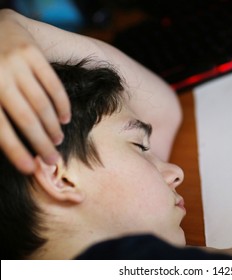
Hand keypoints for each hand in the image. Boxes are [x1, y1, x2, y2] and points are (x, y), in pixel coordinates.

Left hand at [0, 15, 70, 173]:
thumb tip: (9, 146)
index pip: (1, 129)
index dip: (16, 151)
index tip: (31, 169)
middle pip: (26, 119)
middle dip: (41, 144)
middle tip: (53, 160)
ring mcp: (16, 63)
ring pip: (41, 104)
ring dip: (52, 126)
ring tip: (58, 141)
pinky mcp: (33, 53)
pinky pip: (53, 85)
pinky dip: (62, 104)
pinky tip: (65, 118)